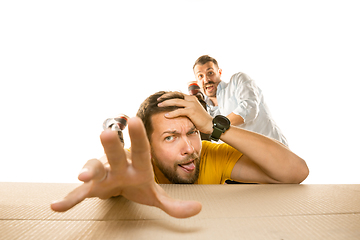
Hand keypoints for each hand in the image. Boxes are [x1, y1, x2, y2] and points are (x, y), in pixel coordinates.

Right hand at [50, 117, 201, 217]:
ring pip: (95, 167)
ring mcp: (104, 175)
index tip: (134, 120)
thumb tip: (197, 209)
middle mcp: (119, 165)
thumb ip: (174, 204)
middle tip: (108, 131)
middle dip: (112, 145)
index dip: (138, 137)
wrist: (118, 184)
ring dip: (88, 169)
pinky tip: (56, 206)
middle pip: (116, 154)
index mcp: (138, 165)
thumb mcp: (155, 195)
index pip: (141, 149)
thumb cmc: (137, 184)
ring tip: (82, 175)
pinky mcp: (91, 187)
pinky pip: (80, 193)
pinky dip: (70, 199)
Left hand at [158, 93, 212, 133]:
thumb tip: (176, 109)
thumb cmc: (201, 120)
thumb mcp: (192, 111)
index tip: (162, 98)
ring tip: (159, 105)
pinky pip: (179, 111)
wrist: (210, 124)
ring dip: (166, 103)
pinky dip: (171, 113)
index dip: (169, 95)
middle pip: (176, 95)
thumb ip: (185, 108)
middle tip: (158, 100)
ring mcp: (192, 104)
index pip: (178, 93)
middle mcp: (191, 99)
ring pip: (176, 101)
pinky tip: (166, 115)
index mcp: (191, 98)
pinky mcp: (192, 111)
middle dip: (166, 97)